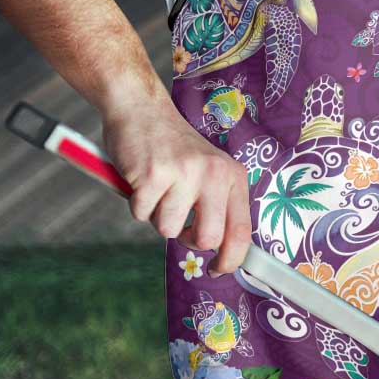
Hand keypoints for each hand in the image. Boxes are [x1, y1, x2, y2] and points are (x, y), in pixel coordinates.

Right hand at [102, 98, 251, 276]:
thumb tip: (222, 253)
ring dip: (158, 216)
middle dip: (188, 240)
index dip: (231, 259)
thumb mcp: (209, 171)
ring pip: (168, 230)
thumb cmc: (174, 149)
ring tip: (159, 188)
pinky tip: (142, 180)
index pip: (241, 231)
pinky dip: (137, 204)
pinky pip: (141, 215)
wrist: (141, 109)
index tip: (218, 269)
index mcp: (232, 176)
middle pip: (207, 238)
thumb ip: (218, 206)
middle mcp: (214, 174)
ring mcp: (184, 173)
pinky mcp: (153, 174)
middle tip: (179, 221)